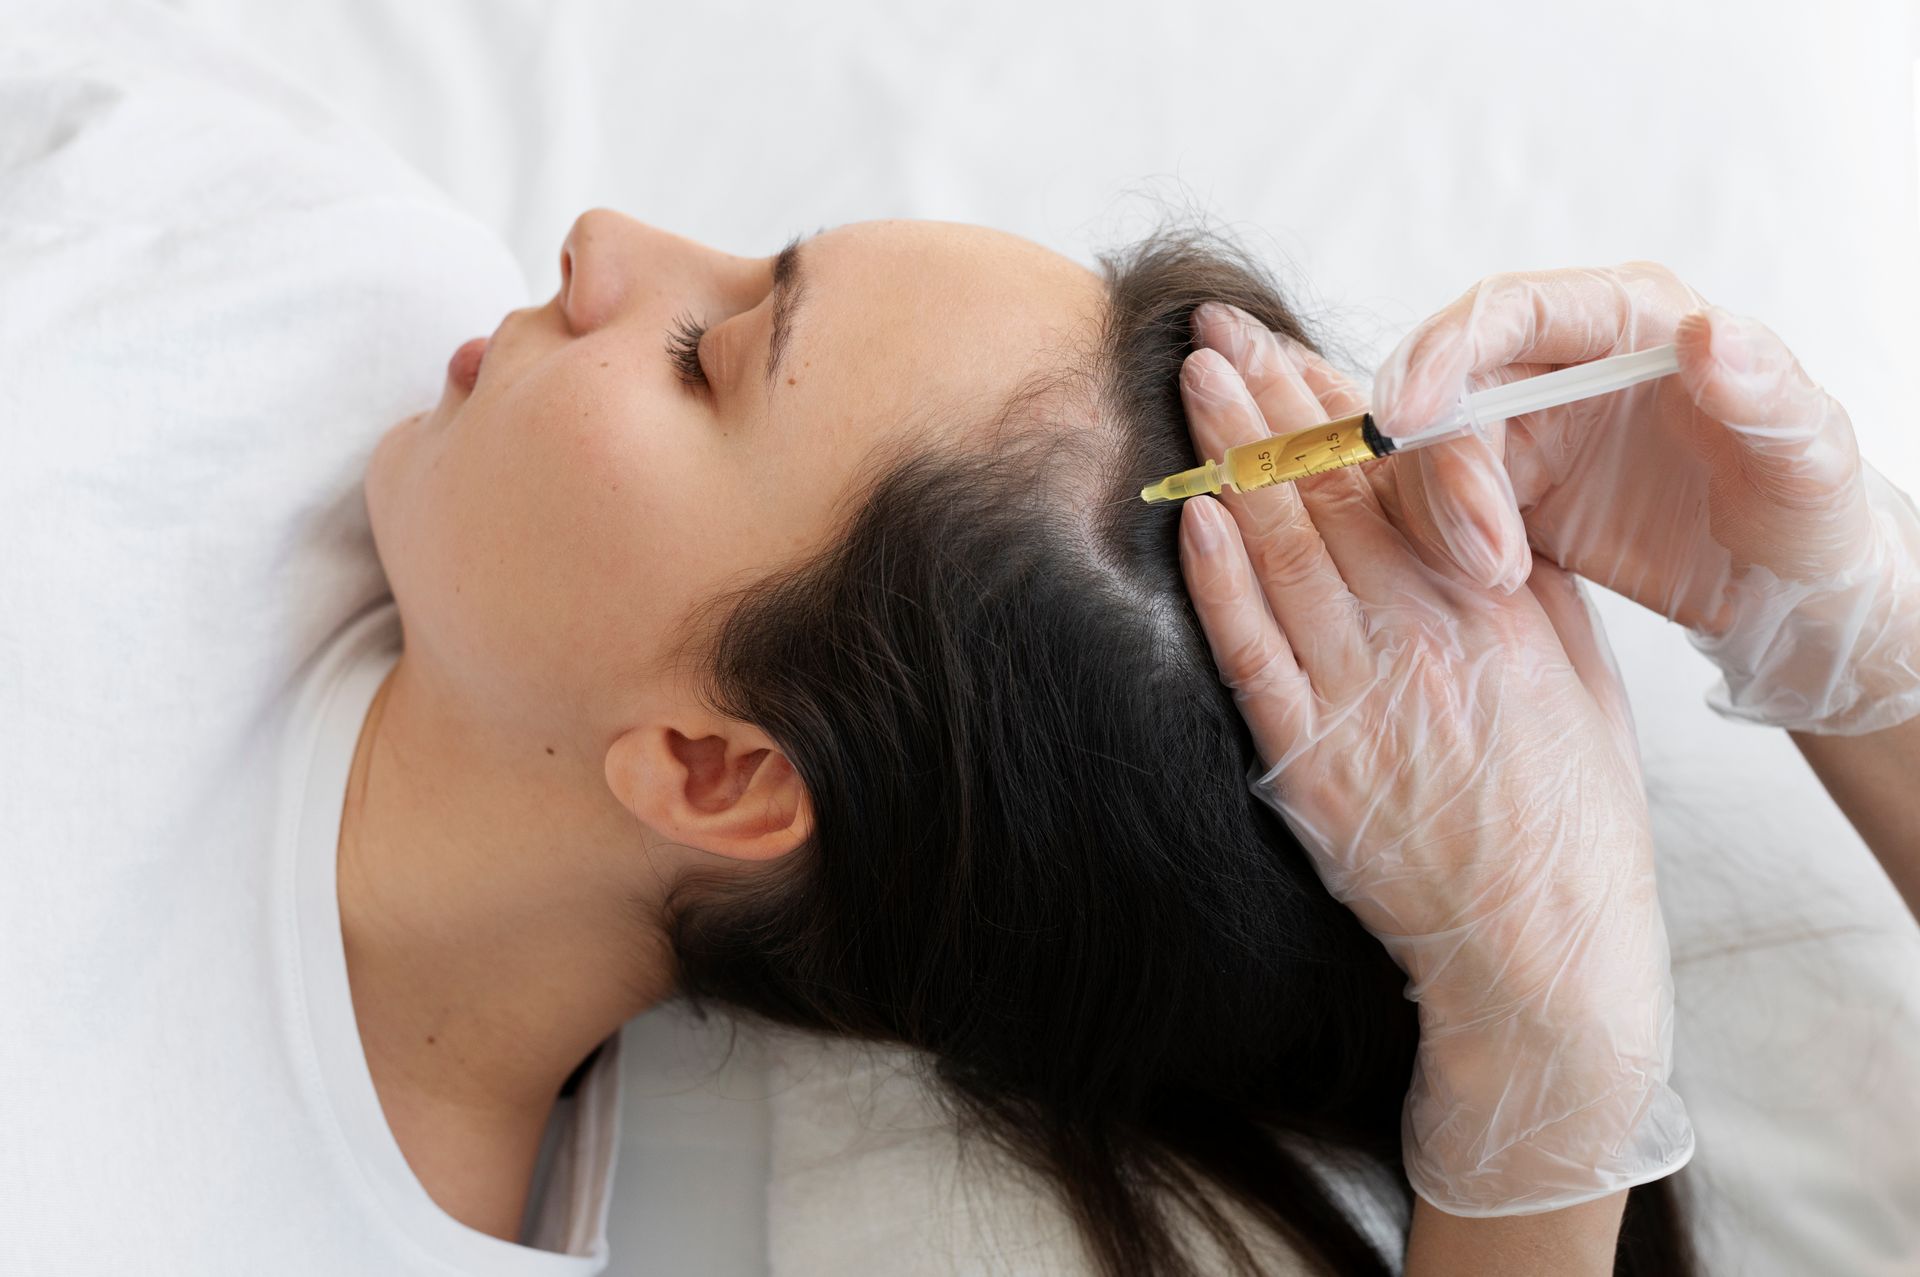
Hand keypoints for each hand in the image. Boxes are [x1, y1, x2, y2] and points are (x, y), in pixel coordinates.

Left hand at [1175, 301, 1692, 1214]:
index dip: (1336, 402)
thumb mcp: (1578, 675)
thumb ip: (1515, 580)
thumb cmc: (1570, 812)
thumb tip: (1459, 500)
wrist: (1543, 948)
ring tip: (1193, 384)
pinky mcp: (1312, 764)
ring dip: (1233, 462)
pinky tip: (1192, 517)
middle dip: (1267, 402)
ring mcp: (1361, 699)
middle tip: (1214, 330)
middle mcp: (1424, 637)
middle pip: (1331, 495)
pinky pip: (1254, 657)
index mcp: (1493, 606)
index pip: (1401, 476)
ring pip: (1284, 555)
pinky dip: (1219, 583)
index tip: (1289, 343)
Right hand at [1371, 262, 1919, 734]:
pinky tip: (1497, 582)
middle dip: (1446, 470)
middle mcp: (1564, 363)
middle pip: (1452, 388)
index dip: (1443, 354)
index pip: (1508, 309)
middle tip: (1484, 554)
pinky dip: (1444, 544)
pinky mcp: (1509, 493)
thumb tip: (1708, 332)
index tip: (1406, 419)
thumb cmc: (1811, 512)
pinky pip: (1439, 506)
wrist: (1789, 593)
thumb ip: (1765, 388)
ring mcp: (1531, 428)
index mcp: (1629, 319)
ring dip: (1444, 517)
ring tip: (1502, 577)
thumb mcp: (1810, 454)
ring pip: (1433, 452)